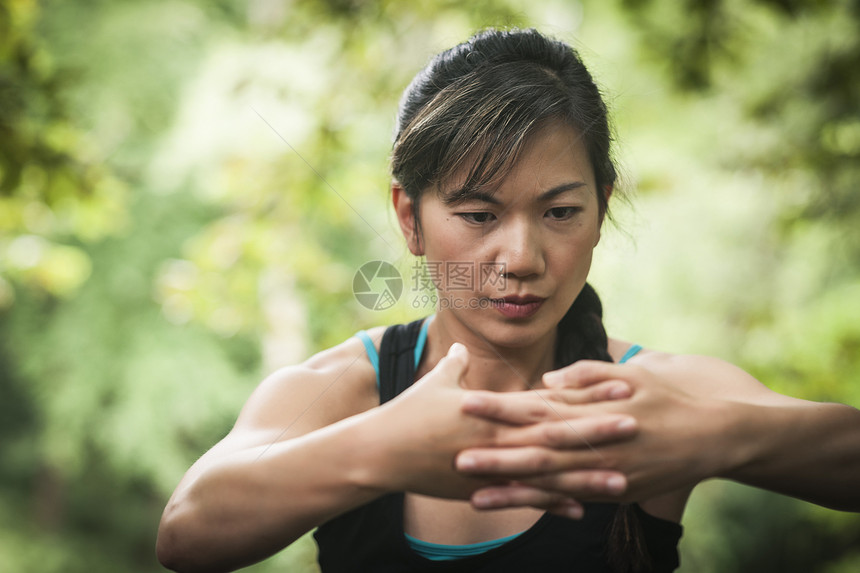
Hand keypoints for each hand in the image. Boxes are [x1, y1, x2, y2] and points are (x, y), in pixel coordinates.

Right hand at [366, 347, 638, 505]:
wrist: (377, 453)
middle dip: (597, 429)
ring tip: (623, 478)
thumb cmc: (406, 413)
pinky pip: (522, 499)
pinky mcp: (480, 490)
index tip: (619, 385)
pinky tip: (581, 511)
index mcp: (492, 407)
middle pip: (555, 433)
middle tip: (639, 424)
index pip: (547, 397)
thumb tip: (461, 351)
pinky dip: (552, 504)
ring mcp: (491, 465)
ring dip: (585, 475)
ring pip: (546, 473)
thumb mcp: (435, 383)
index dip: (585, 392)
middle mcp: (497, 436)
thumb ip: (456, 366)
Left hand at [457, 360, 728, 509]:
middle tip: (454, 457)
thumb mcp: (631, 374)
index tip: (465, 402)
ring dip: (512, 490)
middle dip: (494, 455)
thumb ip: (585, 376)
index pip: (537, 408)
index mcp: (594, 410)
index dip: (500, 407)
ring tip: (474, 495)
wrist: (720, 435)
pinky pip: (576, 500)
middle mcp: (597, 445)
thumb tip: (543, 384)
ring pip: (552, 483)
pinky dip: (547, 505)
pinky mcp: (618, 492)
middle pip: (536, 450)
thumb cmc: (672, 396)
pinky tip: (520, 508)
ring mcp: (608, 473)